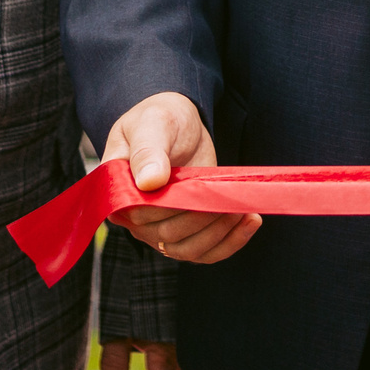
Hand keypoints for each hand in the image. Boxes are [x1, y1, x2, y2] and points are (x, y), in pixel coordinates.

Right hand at [103, 91, 260, 264]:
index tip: (198, 191)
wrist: (179, 123)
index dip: (172, 208)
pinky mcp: (187, 231)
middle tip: (226, 197)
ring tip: (241, 210)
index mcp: (119, 193)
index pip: (142, 215)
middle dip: (202, 219)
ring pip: (189, 250)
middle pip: (168, 235)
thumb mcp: (152, 125)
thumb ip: (147, 151)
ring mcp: (161, 228)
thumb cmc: (159, 118)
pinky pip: (205, 251)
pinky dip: (230, 242)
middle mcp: (137, 218)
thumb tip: (149, 182)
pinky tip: (249, 220)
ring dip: (219, 234)